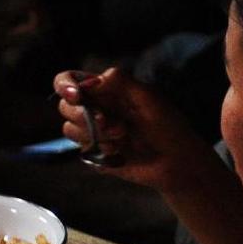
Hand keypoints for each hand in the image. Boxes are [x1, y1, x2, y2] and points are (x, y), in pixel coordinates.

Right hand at [53, 66, 203, 193]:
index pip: (70, 81)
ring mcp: (94, 132)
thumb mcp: (148, 97)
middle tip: (112, 123)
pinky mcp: (96, 154)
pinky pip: (82, 150)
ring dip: (95, 133)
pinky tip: (120, 152)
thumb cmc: (169, 126)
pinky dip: (100, 150)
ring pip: (69, 129)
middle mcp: (95, 109)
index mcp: (106, 90)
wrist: (178, 163)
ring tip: (123, 136)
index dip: (65, 86)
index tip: (77, 96)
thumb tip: (90, 81)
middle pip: (65, 106)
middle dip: (84, 115)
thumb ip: (120, 82)